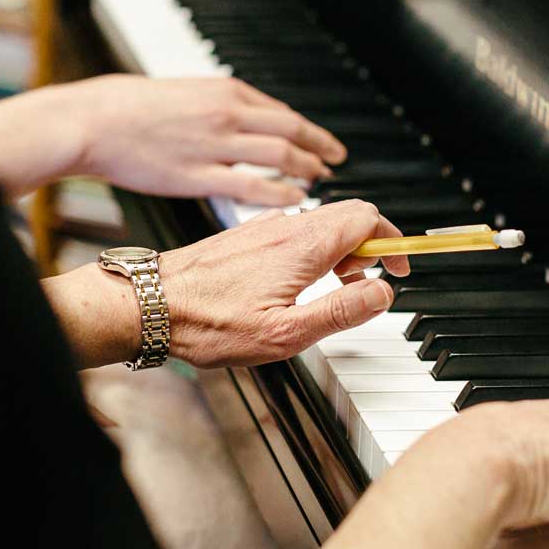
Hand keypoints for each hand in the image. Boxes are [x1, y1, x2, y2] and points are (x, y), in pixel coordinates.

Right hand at [0, 74, 345, 204]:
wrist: (93, 121)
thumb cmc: (129, 109)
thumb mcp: (184, 94)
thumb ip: (217, 107)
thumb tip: (242, 119)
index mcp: (224, 92)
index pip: (281, 110)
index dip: (308, 130)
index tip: (323, 142)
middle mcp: (227, 114)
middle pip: (290, 130)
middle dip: (318, 147)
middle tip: (335, 161)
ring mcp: (214, 145)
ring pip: (279, 155)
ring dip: (304, 168)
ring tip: (318, 181)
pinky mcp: (197, 176)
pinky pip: (251, 186)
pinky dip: (279, 192)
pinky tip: (294, 200)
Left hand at [39, 200, 405, 369]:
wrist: (151, 305)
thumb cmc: (208, 322)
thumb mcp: (287, 332)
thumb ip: (341, 311)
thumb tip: (382, 294)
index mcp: (303, 245)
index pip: (368, 218)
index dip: (393, 243)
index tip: (397, 270)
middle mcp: (285, 227)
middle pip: (349, 216)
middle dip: (369, 248)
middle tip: (365, 286)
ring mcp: (264, 228)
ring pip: (321, 224)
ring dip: (341, 253)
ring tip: (332, 291)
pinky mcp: (247, 236)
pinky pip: (295, 232)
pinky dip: (313, 253)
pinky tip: (297, 285)